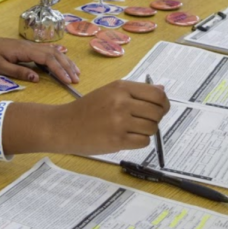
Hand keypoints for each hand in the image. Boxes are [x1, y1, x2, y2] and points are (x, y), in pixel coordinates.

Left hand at [0, 36, 79, 84]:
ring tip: (75, 71)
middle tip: (77, 79)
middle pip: (54, 54)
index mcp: (24, 51)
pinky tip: (64, 54)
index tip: (68, 80)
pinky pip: (46, 49)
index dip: (59, 69)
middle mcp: (29, 46)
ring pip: (52, 51)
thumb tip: (37, 78)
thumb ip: (18, 72)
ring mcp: (28, 46)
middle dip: (67, 66)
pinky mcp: (26, 47)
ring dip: (65, 60)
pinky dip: (57, 53)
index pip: (47, 59)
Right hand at [52, 80, 169, 155]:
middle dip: (156, 118)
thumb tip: (162, 90)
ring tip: (132, 129)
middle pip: (157, 112)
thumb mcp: (109, 91)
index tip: (160, 108)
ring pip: (152, 128)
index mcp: (120, 87)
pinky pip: (143, 141)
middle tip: (144, 121)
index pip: (157, 94)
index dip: (163, 103)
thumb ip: (136, 91)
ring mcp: (119, 121)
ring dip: (147, 131)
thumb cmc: (87, 109)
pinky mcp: (117, 140)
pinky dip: (140, 141)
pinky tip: (128, 137)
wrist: (64, 126)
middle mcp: (121, 102)